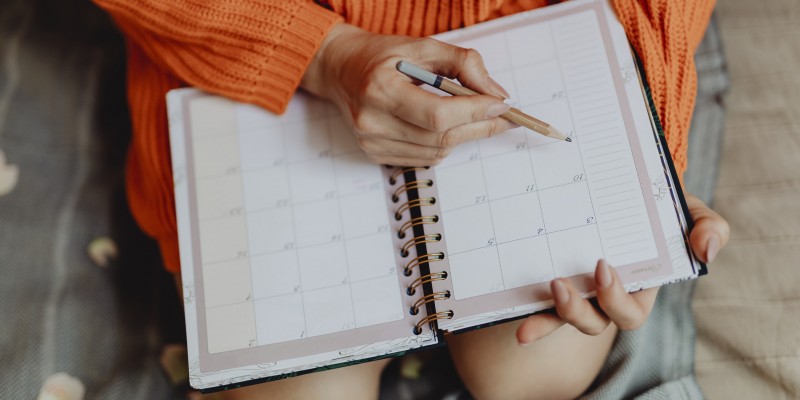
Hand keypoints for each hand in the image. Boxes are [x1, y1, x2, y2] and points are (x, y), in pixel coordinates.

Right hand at [301, 23, 514, 165]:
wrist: (341, 70)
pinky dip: (443, 144)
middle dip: (479, 126)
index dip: (475, 112)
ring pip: (437, 151)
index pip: (437, 114)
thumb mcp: (422, 46)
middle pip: (440, 137)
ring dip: (462, 135)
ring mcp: (371, 142)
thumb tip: (496, 94)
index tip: (502, 105)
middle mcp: (371, 121)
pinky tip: (444, 126)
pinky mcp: (374, 154)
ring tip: (474, 116)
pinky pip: (424, 158)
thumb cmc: (382, 56)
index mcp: (379, 88)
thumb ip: (463, 63)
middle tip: (503, 116)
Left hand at [515, 194, 729, 344]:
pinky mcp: (555, 278)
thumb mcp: (691, 211)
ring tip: (541, 291)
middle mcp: (606, 296)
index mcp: (639, 288)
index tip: (602, 266)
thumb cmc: (662, 205)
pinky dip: (532, 313)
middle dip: (577, 311)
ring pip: (566, 318)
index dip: (615, 299)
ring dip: (551, 316)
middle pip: (594, 322)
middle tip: (561, 284)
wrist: (628, 184)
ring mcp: (579, 289)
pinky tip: (518, 322)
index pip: (629, 311)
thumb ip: (710, 227)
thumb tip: (706, 250)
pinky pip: (541, 302)